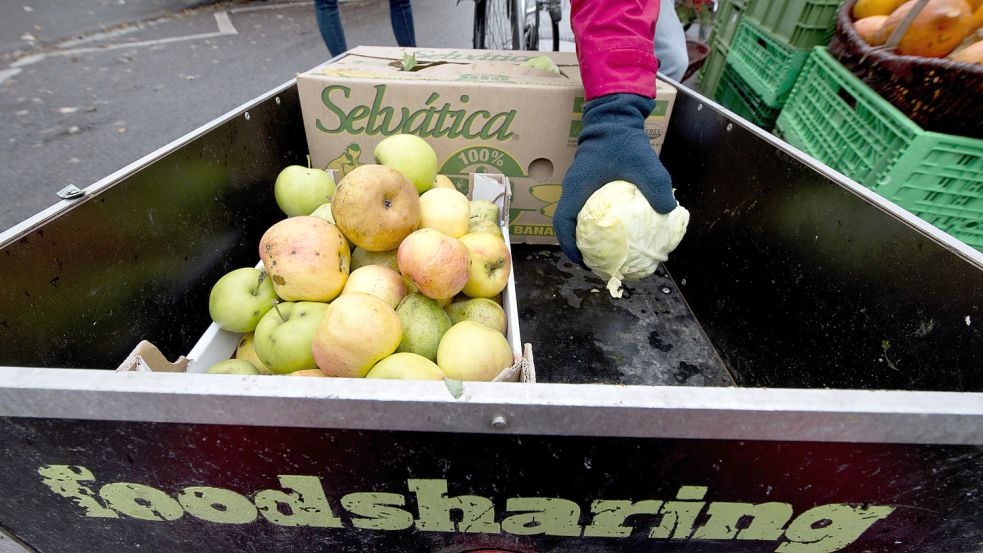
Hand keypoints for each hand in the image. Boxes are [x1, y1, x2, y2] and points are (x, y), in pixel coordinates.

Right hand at [553, 93, 675, 266]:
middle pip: (567, 227)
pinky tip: (615, 228)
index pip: (563, 225)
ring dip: (585, 237)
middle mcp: (573, 190)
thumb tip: (668, 213)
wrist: (614, 116)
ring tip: (604, 251)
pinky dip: (595, 223)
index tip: (586, 262)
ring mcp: (579, 186)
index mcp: (577, 189)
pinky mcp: (587, 183)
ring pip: (575, 218)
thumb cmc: (623, 140)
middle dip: (579, 248)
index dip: (571, 248)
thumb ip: (656, 188)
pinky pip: (586, 209)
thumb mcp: (644, 165)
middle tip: (597, 263)